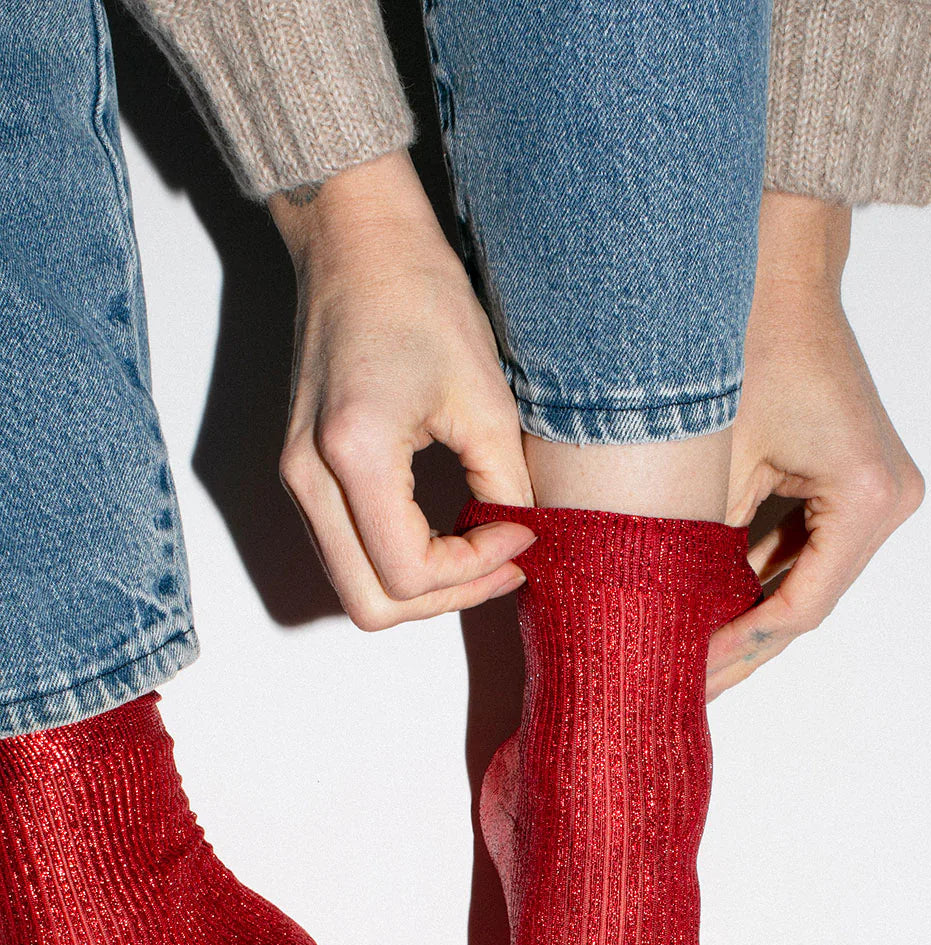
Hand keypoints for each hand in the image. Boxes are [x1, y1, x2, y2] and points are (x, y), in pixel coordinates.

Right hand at [269, 152, 535, 630]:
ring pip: (354, 587)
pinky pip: (346, 552)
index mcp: (354, 454)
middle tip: (503, 564)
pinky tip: (445, 532)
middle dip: (446, 598)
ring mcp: (296, 478)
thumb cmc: (418, 298)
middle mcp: (309, 476)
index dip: (475, 572)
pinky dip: (396, 561)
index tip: (520, 534)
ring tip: (480, 550)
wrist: (357, 241)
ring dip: (421, 586)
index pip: (410, 574)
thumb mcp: (486, 399)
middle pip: (371, 603)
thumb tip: (520, 540)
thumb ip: (505, 486)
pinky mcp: (302, 472)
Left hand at [707, 193, 924, 699]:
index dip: (735, 646)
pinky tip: (711, 609)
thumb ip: (695, 547)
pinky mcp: (860, 485)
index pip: (797, 607)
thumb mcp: (708, 461)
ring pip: (807, 583)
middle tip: (682, 686)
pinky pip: (808, 552)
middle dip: (740, 645)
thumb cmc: (746, 345)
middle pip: (807, 604)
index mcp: (864, 496)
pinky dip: (759, 579)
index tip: (683, 671)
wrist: (779, 272)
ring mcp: (883, 493)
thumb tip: (661, 622)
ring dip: (747, 617)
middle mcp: (889, 501)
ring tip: (690, 658)